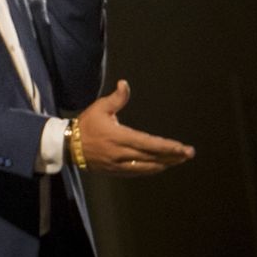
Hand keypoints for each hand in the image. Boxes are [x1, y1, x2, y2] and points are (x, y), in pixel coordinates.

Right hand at [75, 80, 194, 175]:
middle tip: (188, 154)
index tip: (183, 147)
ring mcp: (118, 164)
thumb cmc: (86, 124)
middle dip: (172, 156)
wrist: (68, 145)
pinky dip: (151, 169)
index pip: (149, 143)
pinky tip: (160, 166)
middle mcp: (121, 153)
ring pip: (147, 167)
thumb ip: (116, 98)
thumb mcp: (99, 108)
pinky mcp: (115, 171)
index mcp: (119, 136)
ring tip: (178, 160)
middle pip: (152, 157)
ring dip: (165, 164)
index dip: (168, 146)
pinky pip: (138, 172)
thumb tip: (125, 83)